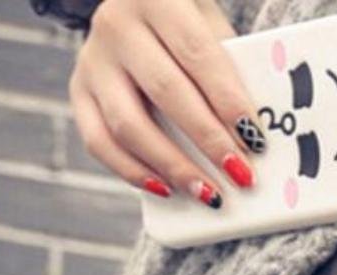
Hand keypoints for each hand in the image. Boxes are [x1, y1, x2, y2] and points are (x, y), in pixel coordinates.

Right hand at [70, 0, 266, 208]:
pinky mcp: (79, 91)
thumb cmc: (187, 26)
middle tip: (242, 176)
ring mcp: (91, 59)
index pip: (198, 54)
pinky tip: (166, 190)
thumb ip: (229, 69)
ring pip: (129, 125)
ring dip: (173, 167)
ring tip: (209, 194)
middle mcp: (116, 24)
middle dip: (209, 141)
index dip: (228, 102)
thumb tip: (255, 136)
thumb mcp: (211, 26)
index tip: (257, 141)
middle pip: (166, 92)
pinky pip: (100, 142)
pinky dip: (133, 172)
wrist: (132, 4)